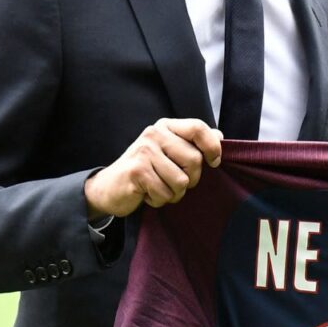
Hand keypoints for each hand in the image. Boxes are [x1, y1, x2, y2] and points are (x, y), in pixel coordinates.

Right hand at [84, 118, 223, 218]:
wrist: (108, 188)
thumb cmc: (146, 170)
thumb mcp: (169, 152)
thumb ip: (192, 143)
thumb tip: (219, 136)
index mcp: (165, 126)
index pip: (198, 128)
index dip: (212, 147)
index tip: (214, 162)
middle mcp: (154, 134)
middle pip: (194, 159)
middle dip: (191, 180)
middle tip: (175, 183)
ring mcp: (144, 151)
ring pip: (181, 181)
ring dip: (173, 193)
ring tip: (159, 188)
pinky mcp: (136, 171)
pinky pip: (165, 193)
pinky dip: (159, 200)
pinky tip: (147, 193)